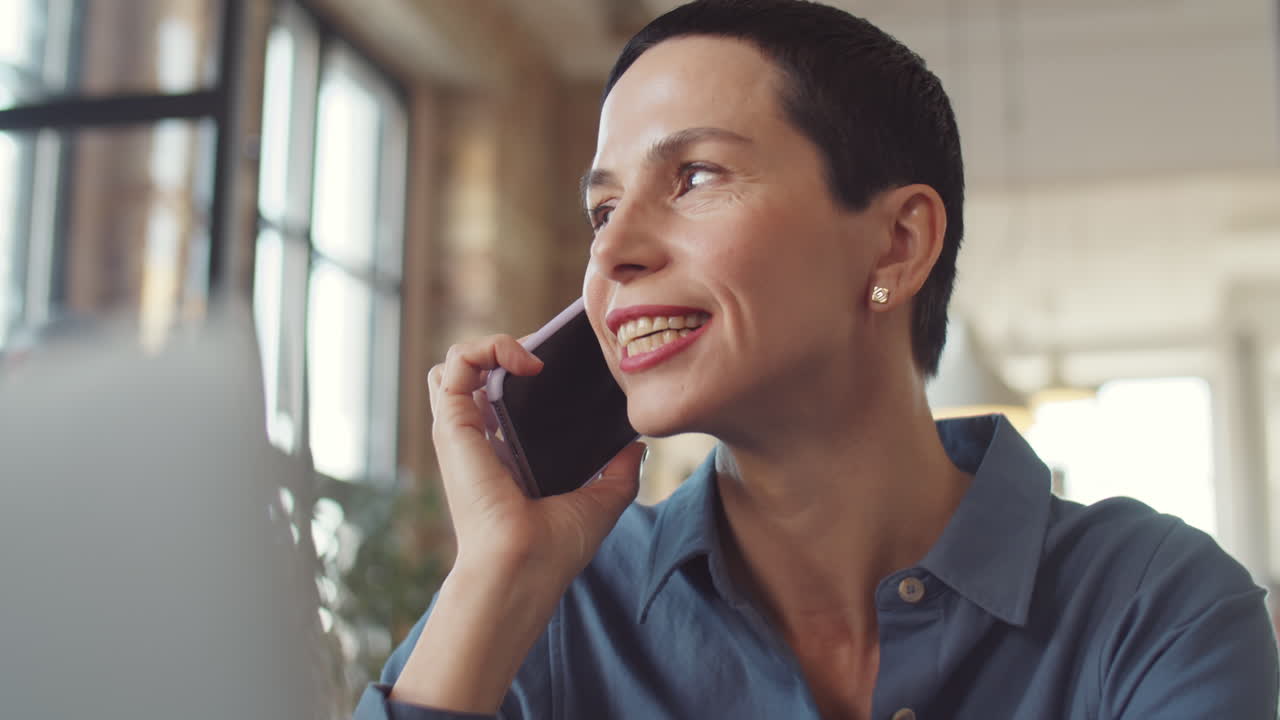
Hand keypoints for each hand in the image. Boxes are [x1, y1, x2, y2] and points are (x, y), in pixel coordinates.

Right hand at [393, 334, 643, 711]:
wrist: (523, 571)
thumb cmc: (554, 551)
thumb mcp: (601, 502)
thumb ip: (619, 472)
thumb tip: (637, 445)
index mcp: (505, 454)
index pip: (501, 395)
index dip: (526, 371)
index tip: (563, 370)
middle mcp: (479, 439)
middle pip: (474, 372)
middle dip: (507, 351)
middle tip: (547, 360)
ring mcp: (462, 431)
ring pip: (456, 363)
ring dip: (492, 345)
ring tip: (532, 358)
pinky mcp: (453, 426)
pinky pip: (455, 364)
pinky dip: (487, 347)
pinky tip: (526, 361)